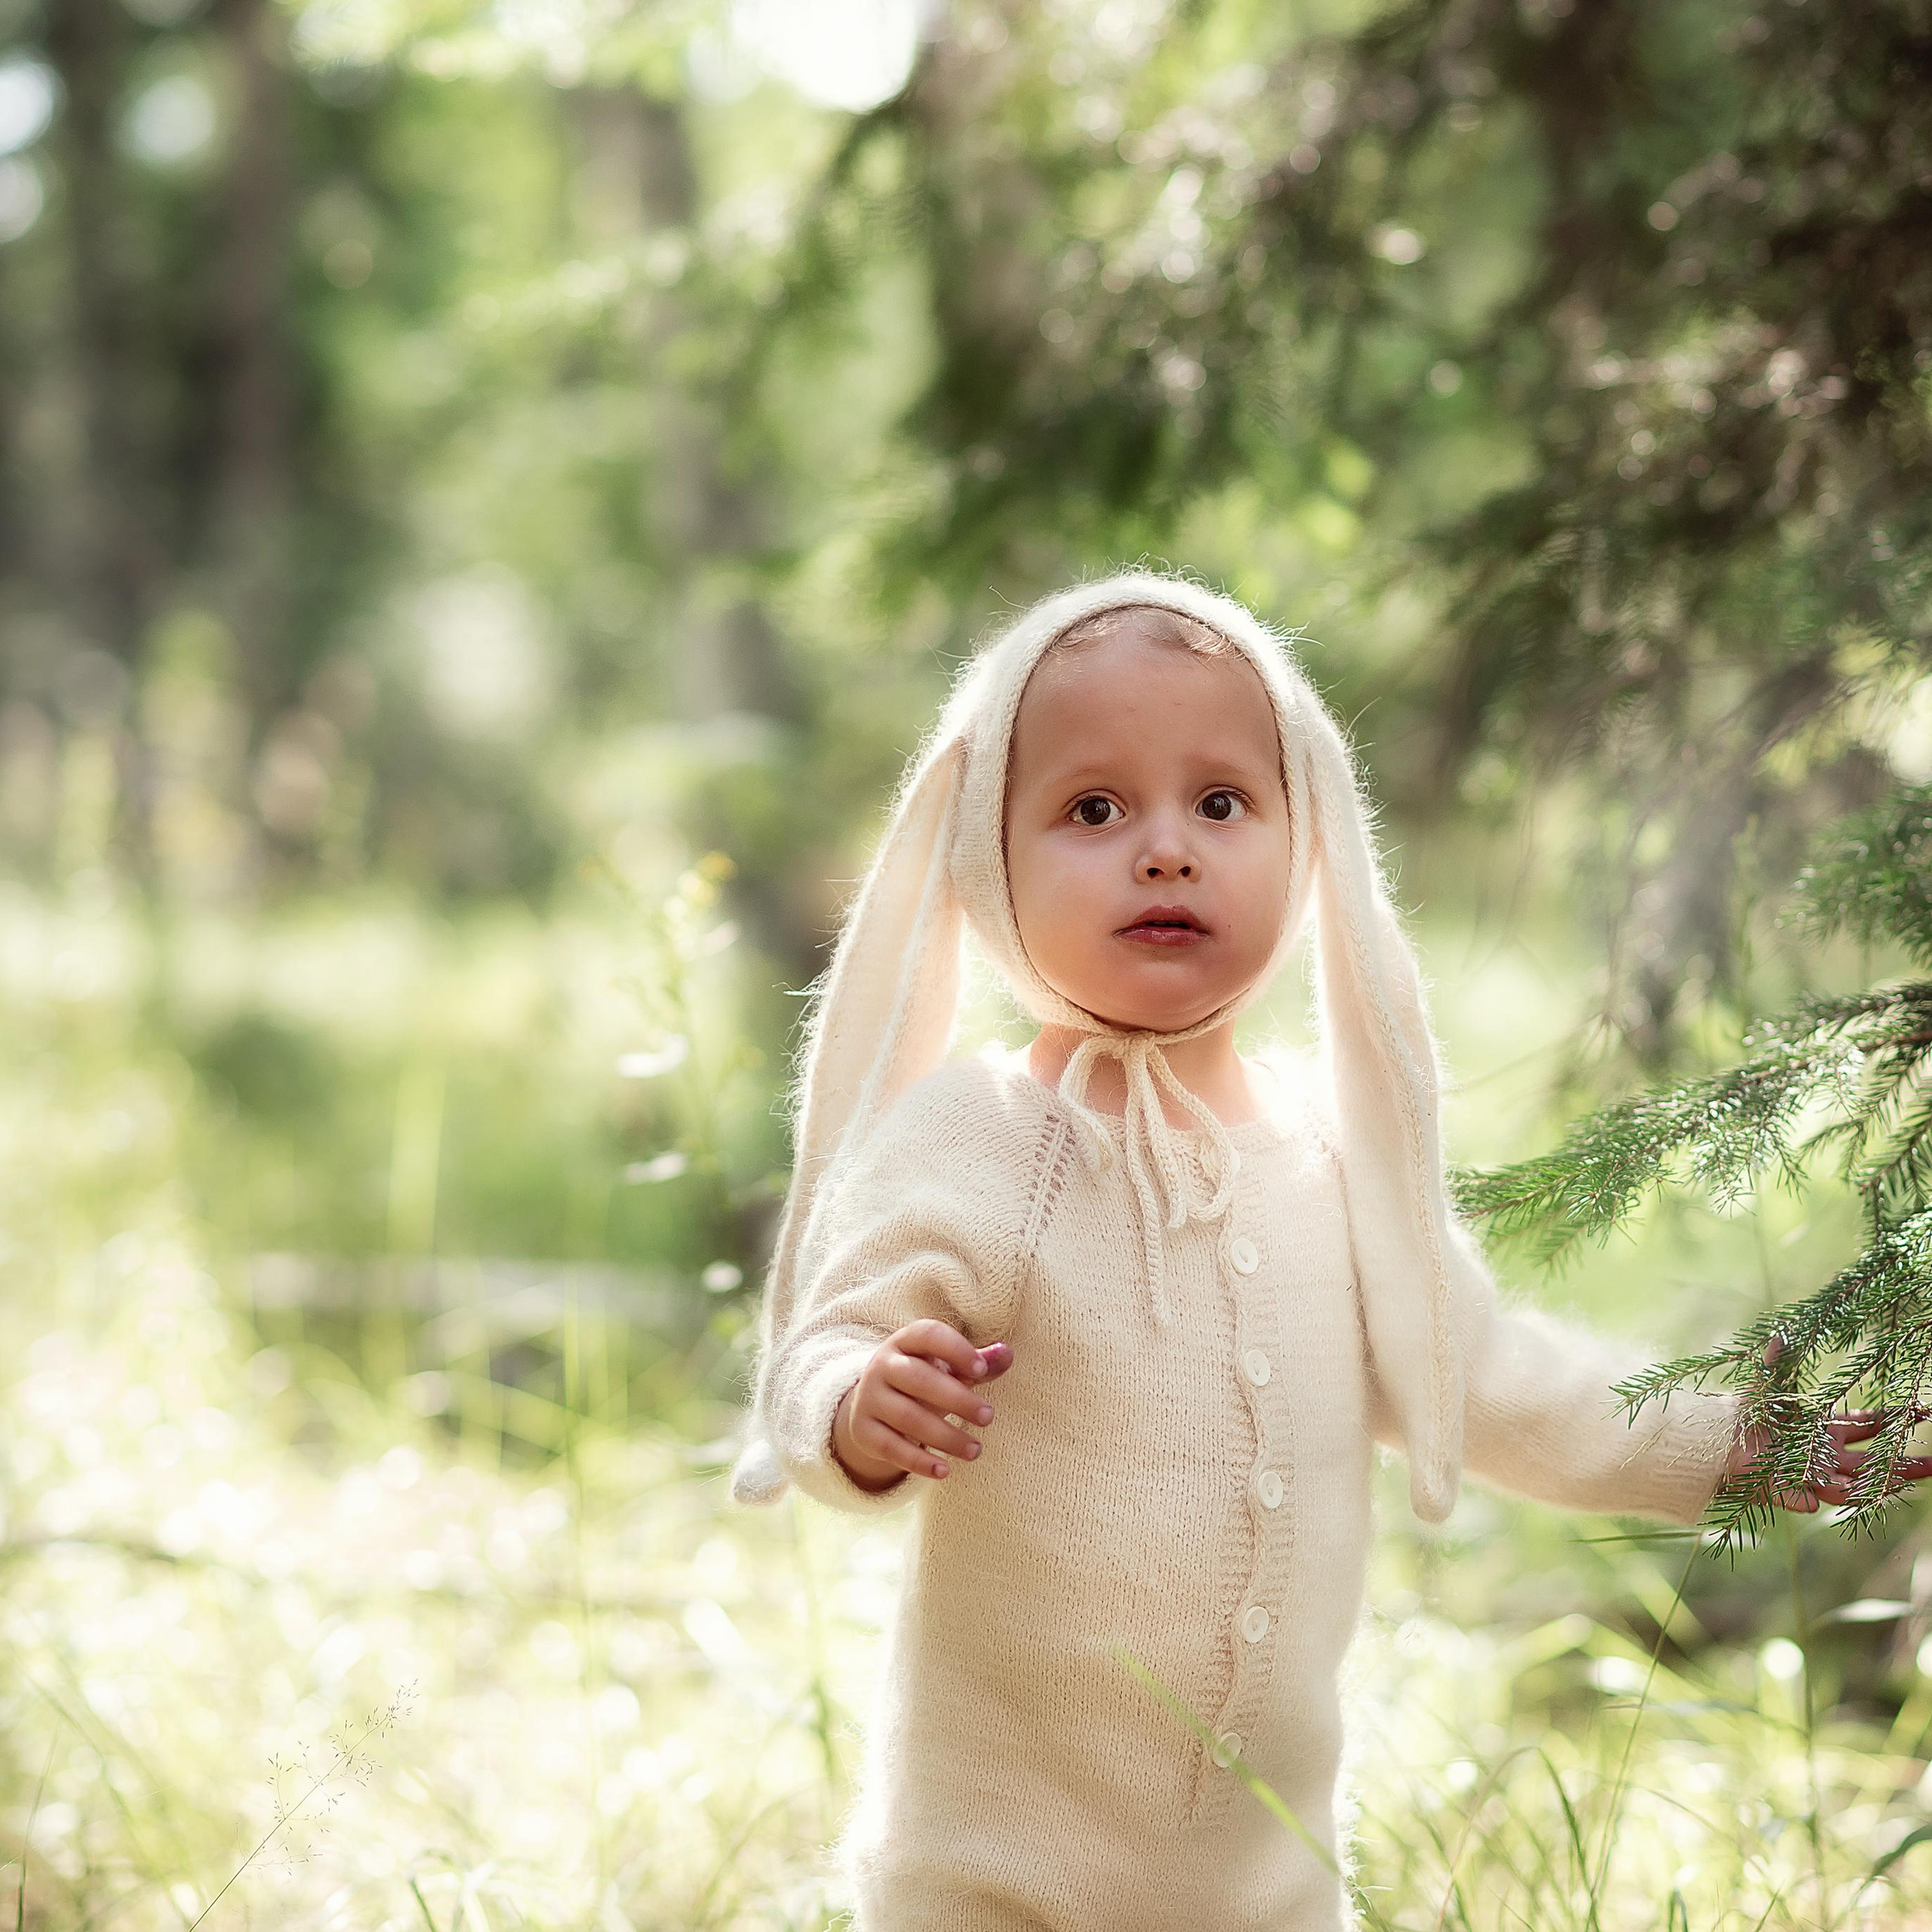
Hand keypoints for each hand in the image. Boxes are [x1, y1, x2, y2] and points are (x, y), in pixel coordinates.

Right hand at [832, 1319, 1014, 1489]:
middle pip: (918, 1378)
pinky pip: (891, 1447)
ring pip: (907, 1417)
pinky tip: (945, 1470)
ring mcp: (870, 1398)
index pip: (928, 1334)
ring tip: (975, 1450)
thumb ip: (979, 1363)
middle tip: (989, 1416)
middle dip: (957, 1399)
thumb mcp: (948, 1368)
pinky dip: (918, 1462)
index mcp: (906, 1341)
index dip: (955, 1349)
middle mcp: (883, 1365)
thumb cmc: (924, 1381)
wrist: (874, 1407)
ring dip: (945, 1436)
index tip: (982, 1371)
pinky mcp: (863, 1431)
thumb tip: (1006, 1354)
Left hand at [1725, 1333, 1931, 1511]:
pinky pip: (1802, 1497)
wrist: (1714, 1438)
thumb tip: (1780, 1332)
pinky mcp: (1784, 1489)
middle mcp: (1823, 1456)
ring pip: (1849, 1485)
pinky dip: (1807, 1498)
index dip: (1893, 1422)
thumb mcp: (1764, 1385)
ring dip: (1877, 1485)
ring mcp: (1808, 1475)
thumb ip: (1775, 1362)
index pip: (1866, 1427)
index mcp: (1823, 1430)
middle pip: (1871, 1462)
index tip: (1920, 1412)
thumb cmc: (1745, 1414)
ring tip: (1905, 1482)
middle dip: (1904, 1463)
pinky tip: (1824, 1500)